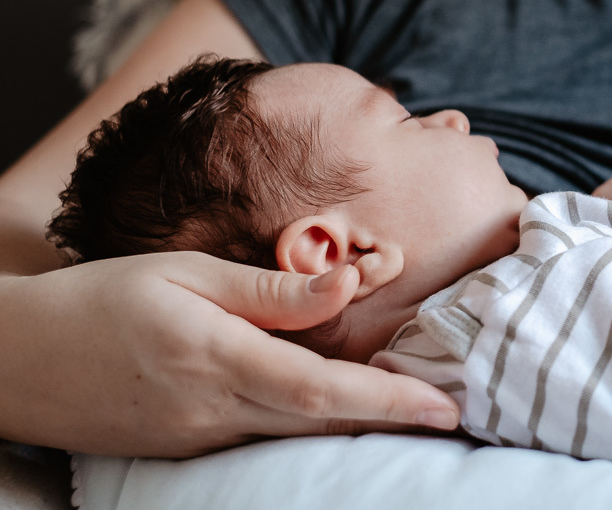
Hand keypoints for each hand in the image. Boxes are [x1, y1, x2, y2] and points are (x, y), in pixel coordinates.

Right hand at [0, 252, 460, 456]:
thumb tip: (346, 285)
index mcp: (215, 359)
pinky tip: (338, 410)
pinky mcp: (187, 449)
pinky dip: (311, 426)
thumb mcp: (184, 276)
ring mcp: (200, 439)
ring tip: (414, 410)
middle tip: (453, 410)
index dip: (387, 400)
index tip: (442, 404)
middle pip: (321, 421)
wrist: (17, 361)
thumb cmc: (101, 300)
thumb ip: (269, 291)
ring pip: (297, 436)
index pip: (320, 387)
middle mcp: (213, 411)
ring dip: (357, 425)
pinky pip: (263, 440)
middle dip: (392, 420)